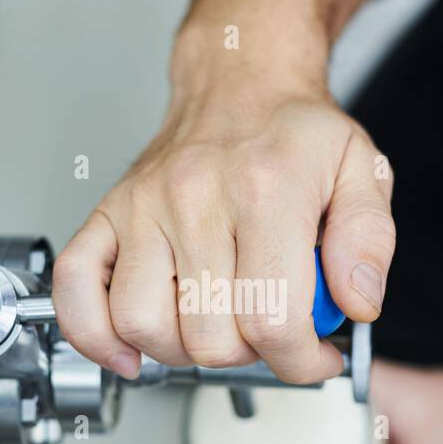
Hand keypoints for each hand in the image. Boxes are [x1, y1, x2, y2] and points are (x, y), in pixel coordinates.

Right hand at [54, 71, 394, 383]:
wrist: (240, 82)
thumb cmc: (294, 134)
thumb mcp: (362, 173)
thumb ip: (369, 241)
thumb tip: (355, 303)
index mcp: (265, 190)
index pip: (273, 320)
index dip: (300, 361)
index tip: (312, 356)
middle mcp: (195, 197)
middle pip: (207, 336)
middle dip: (248, 355)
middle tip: (266, 331)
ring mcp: (142, 207)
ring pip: (142, 325)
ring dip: (182, 350)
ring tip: (214, 326)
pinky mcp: (107, 215)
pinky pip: (74, 289)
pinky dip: (95, 335)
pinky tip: (132, 346)